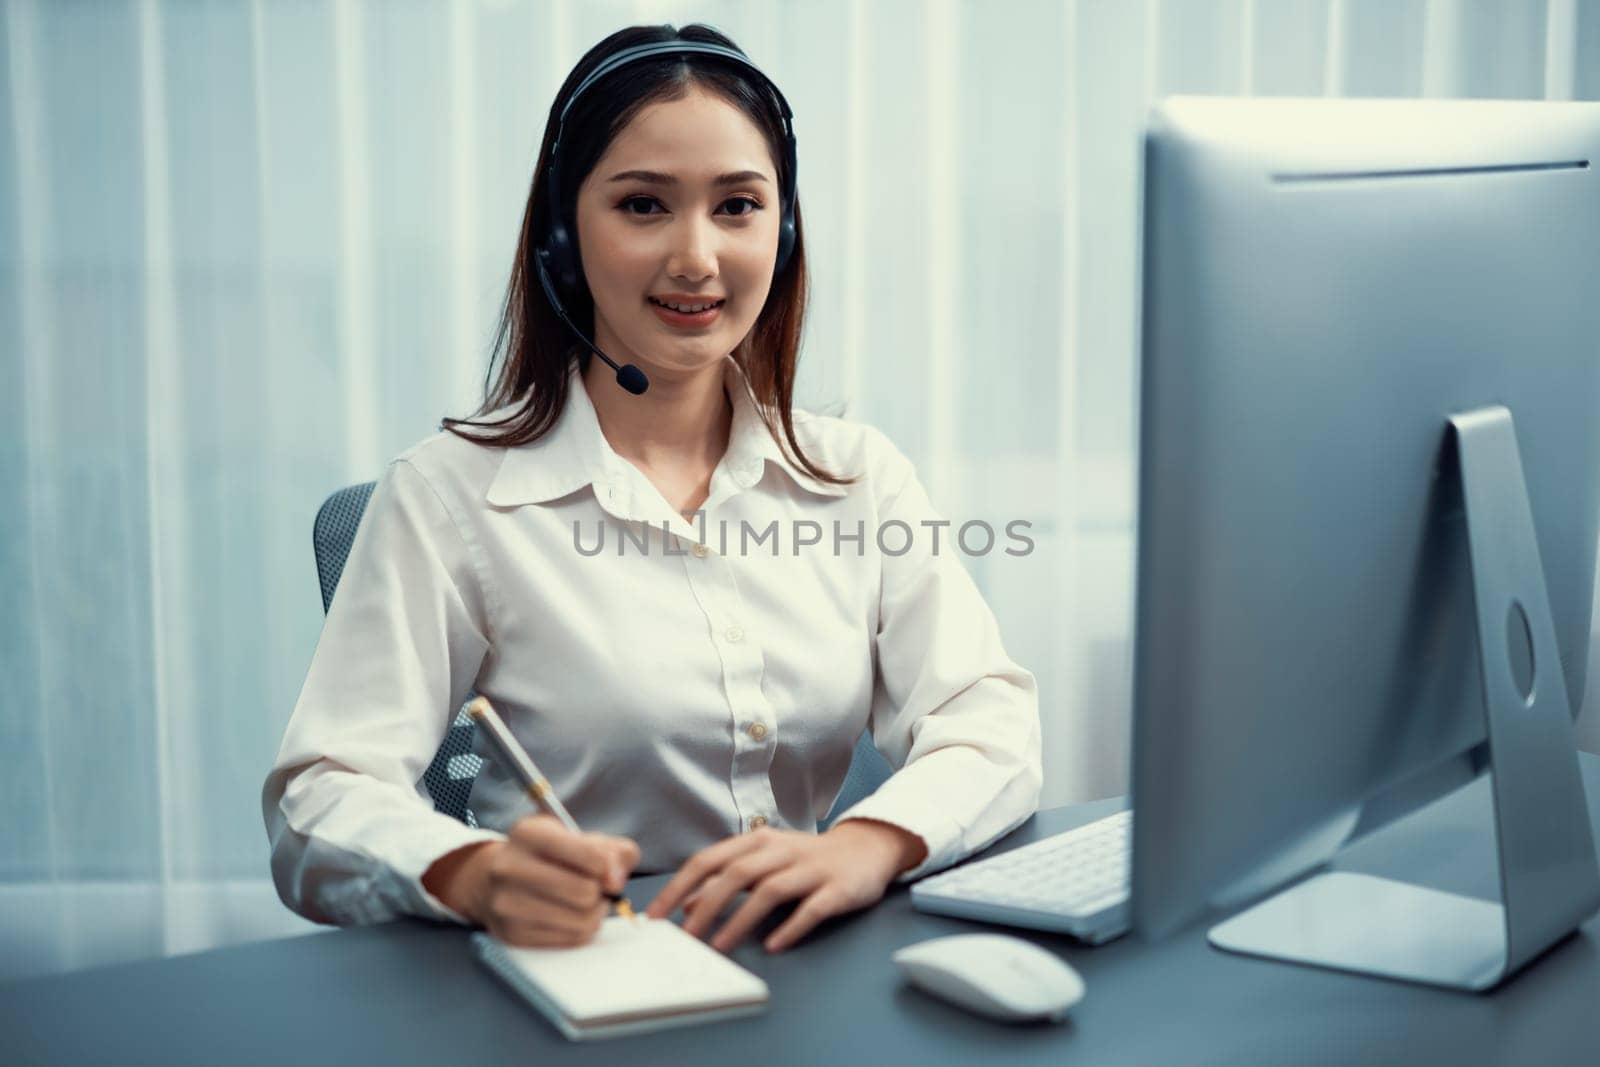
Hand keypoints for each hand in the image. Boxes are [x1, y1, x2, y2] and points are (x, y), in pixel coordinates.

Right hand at [424, 814, 638, 947]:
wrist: (493, 879)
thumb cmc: (548, 856)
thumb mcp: (579, 838)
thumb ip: (613, 851)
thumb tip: (616, 880)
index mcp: (528, 833)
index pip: (590, 856)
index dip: (608, 867)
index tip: (605, 869)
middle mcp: (509, 866)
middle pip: (584, 892)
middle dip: (599, 892)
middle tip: (594, 887)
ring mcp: (506, 903)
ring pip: (580, 921)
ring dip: (594, 914)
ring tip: (584, 902)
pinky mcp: (510, 934)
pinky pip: (569, 940)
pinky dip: (580, 930)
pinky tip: (569, 916)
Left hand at [643, 819, 926, 953]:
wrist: (865, 848)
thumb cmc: (805, 858)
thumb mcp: (763, 862)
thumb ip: (726, 880)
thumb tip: (688, 905)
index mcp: (757, 841)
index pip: (709, 859)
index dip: (680, 886)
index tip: (656, 914)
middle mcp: (781, 850)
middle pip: (736, 874)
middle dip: (706, 906)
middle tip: (685, 937)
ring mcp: (810, 868)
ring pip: (770, 891)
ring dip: (741, 920)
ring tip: (721, 946)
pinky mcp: (837, 888)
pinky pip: (812, 909)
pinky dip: (791, 927)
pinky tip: (775, 946)